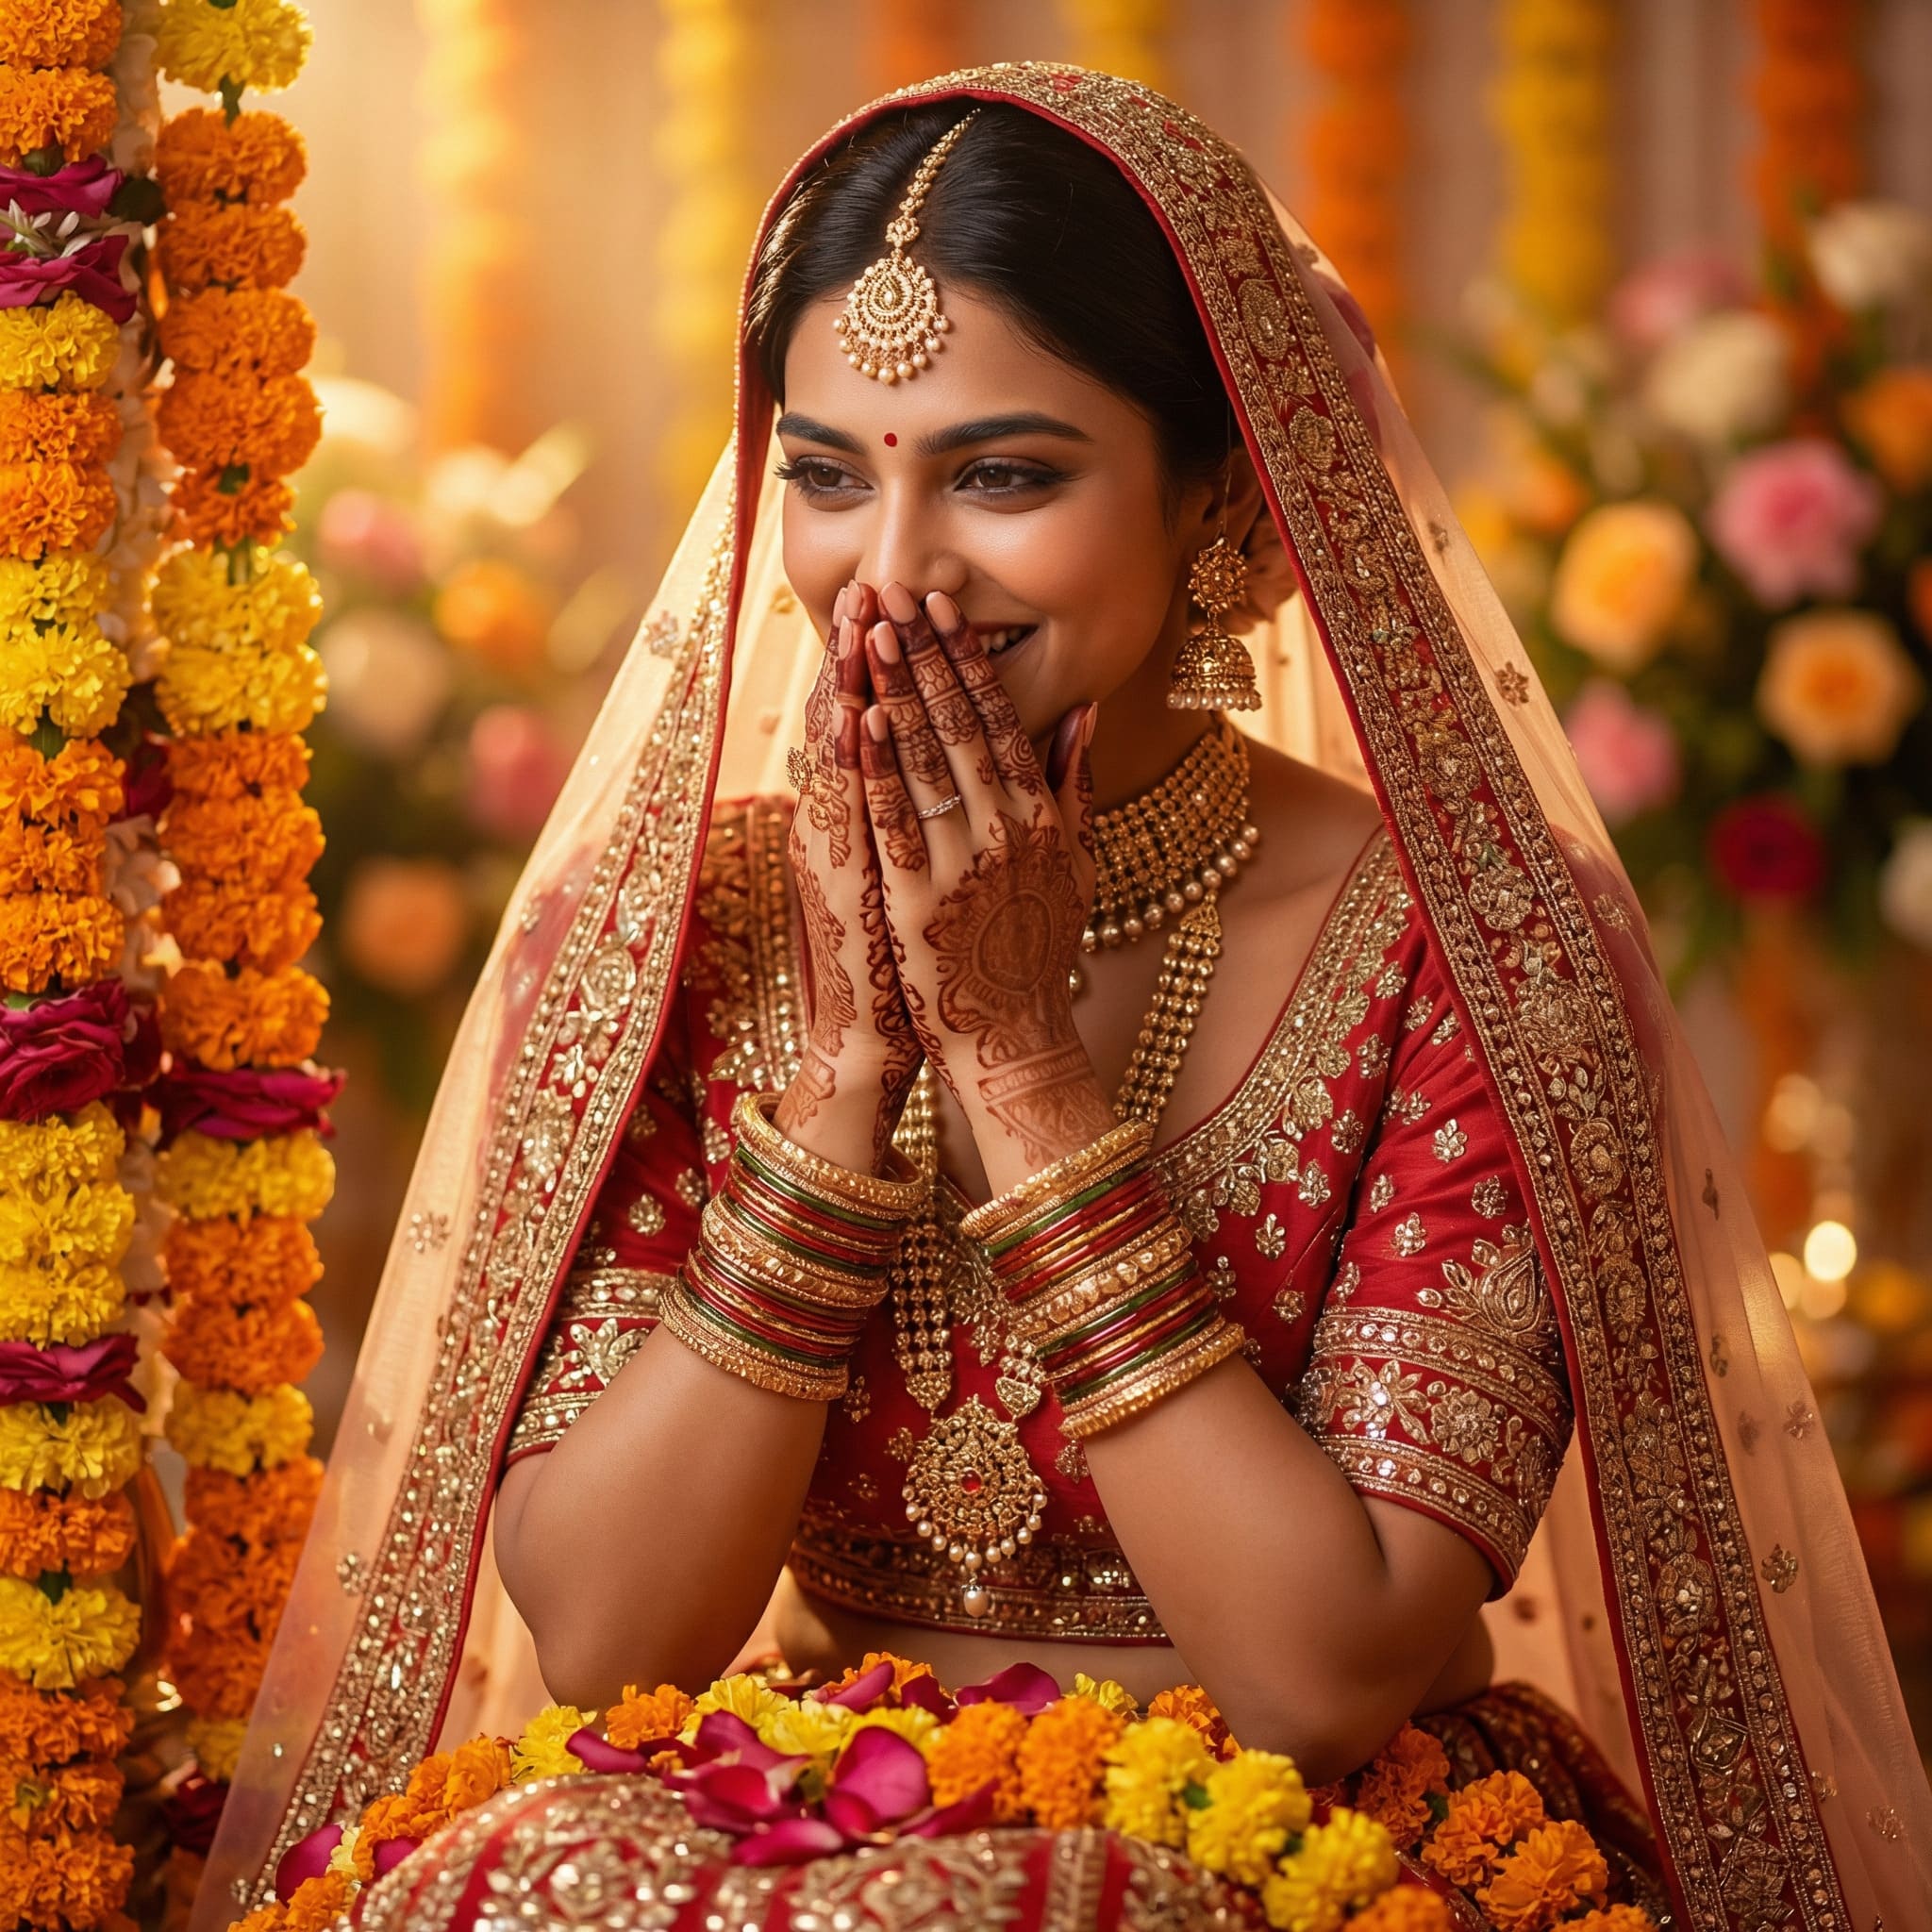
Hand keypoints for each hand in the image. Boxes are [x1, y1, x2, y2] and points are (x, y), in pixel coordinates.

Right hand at [777, 581, 920, 1169]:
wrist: (877, 1023)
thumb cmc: (905, 942)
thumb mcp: (908, 860)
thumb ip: (914, 799)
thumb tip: (920, 745)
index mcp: (863, 808)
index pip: (874, 715)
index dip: (885, 656)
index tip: (896, 595)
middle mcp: (842, 818)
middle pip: (851, 717)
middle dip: (864, 650)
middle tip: (870, 582)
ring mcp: (839, 847)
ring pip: (841, 755)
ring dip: (849, 685)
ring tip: (855, 623)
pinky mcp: (844, 883)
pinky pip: (848, 815)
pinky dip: (848, 766)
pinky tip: (851, 718)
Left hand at [856, 580, 1107, 1191]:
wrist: (1013, 1036)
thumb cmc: (1039, 949)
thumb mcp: (1077, 863)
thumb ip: (1075, 783)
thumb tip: (1084, 707)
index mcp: (1042, 817)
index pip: (1003, 720)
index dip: (971, 661)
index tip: (948, 610)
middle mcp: (1007, 831)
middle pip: (961, 725)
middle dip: (928, 655)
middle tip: (899, 595)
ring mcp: (962, 864)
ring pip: (925, 761)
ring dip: (897, 691)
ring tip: (873, 635)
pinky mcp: (918, 899)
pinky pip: (893, 819)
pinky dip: (874, 766)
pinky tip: (856, 719)